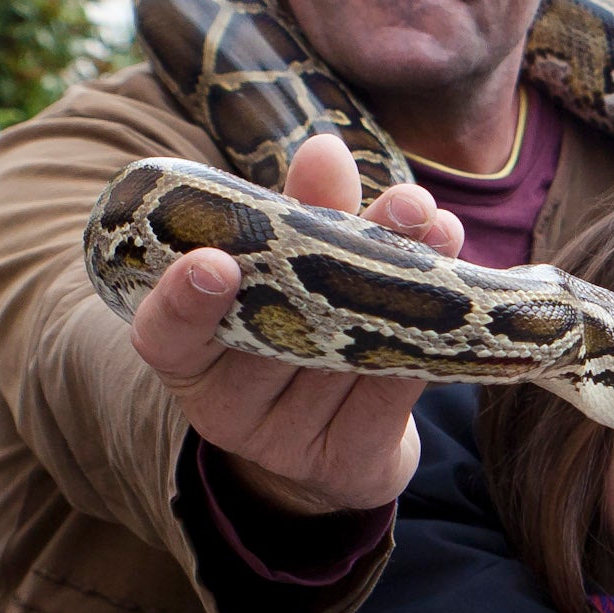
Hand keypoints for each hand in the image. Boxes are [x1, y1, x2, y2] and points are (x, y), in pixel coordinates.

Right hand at [128, 133, 464, 516]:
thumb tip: (326, 150)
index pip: (165, 334)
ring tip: (439, 227)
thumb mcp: (288, 270)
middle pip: (277, 332)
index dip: (183, 301)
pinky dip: (419, 346)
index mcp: (188, 355)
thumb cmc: (297, 328)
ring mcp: (284, 441)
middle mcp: (227, 404)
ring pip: (340, 361)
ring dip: (399, 287)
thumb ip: (301, 216)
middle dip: (343, 258)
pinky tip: (449, 299)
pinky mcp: (346, 462)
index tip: (214, 260)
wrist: (336, 437)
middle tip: (401, 203)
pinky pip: (385, 401)